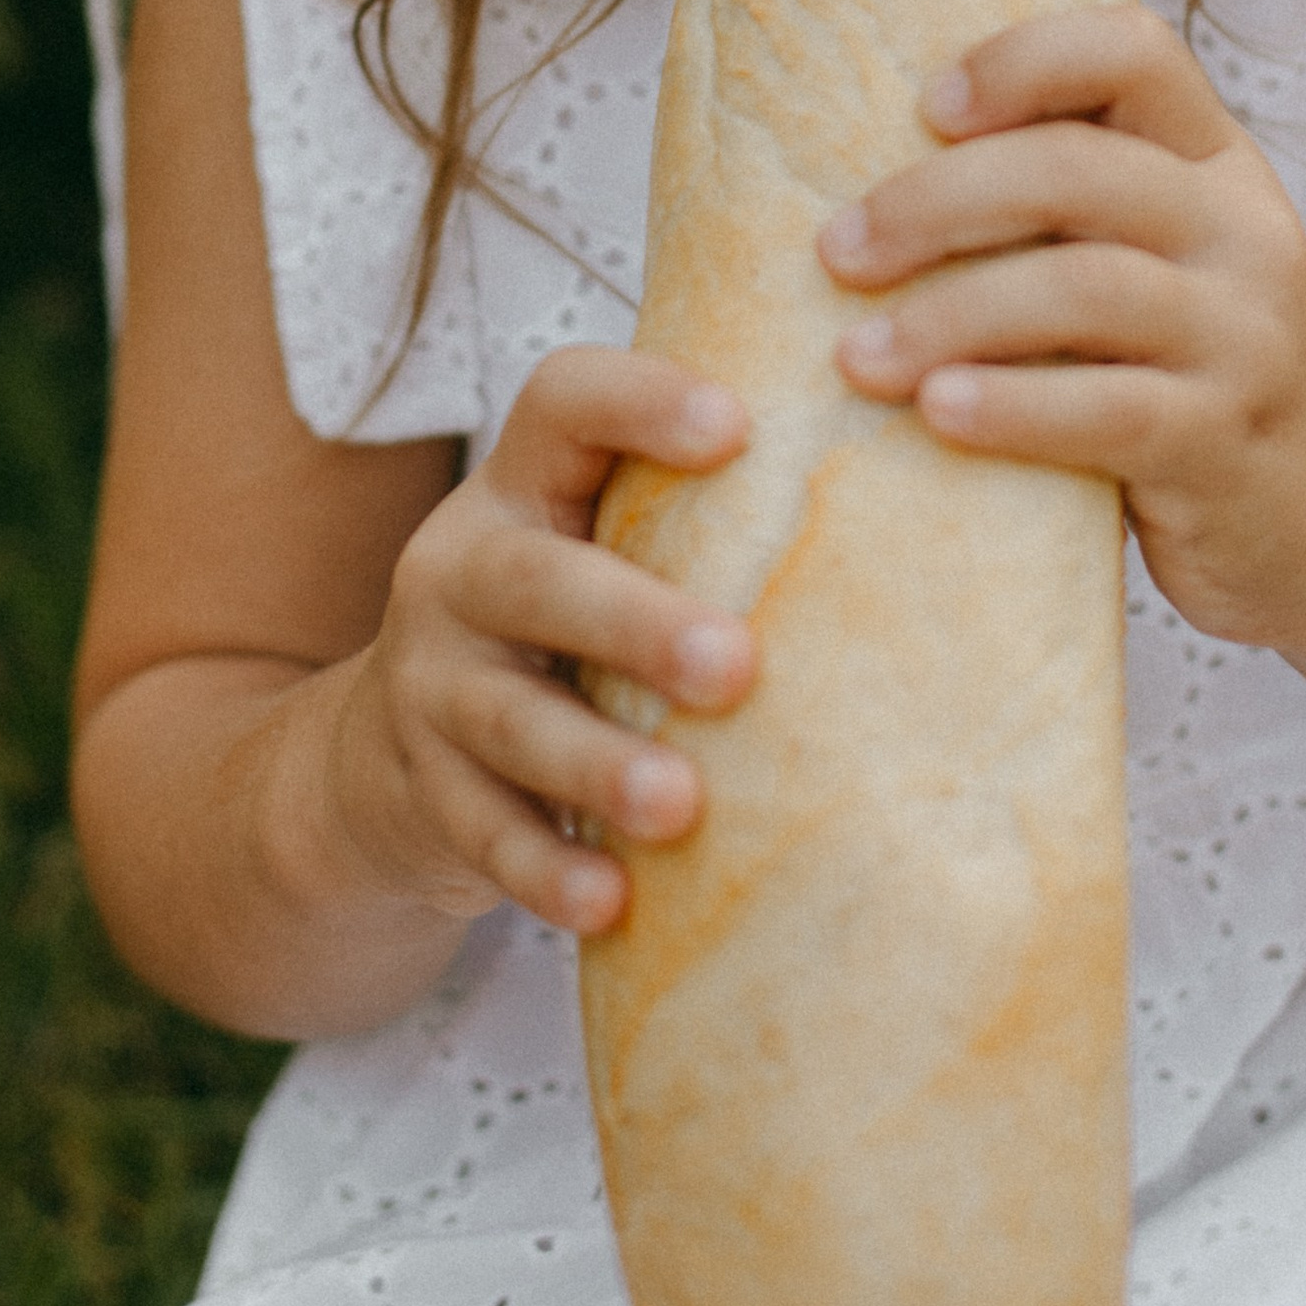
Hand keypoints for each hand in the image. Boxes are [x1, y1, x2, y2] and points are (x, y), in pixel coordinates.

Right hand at [326, 349, 755, 941]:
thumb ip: (699, 513)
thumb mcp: (594, 543)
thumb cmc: (559, 625)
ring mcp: (432, 685)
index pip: (562, 404)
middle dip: (634, 621)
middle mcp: (461, 570)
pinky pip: (484, 833)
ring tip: (679, 804)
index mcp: (519, 486)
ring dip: (597, 762)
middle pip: (534, 579)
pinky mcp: (424, 792)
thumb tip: (918, 482)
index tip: (738, 427)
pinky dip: (546, 871)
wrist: (386, 748)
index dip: (640, 402)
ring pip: (510, 719)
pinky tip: (610, 903)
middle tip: (735, 666)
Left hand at [820, 5, 1305, 660]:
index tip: (928, 107)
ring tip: (857, 354)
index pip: (1134, 53)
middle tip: (838, 252)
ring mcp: (1244, 339)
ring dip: (948, 316)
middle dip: (934, 203)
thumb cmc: (1190, 379)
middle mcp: (1241, 234)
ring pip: (1084, 289)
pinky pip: (1108, 411)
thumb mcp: (1160, 267)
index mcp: (1216, 165)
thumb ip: (1066, 215)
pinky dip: (1011, 407)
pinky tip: (937, 413)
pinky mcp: (1224, 444)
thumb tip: (863, 188)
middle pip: (1075, 171)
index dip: (1024, 60)